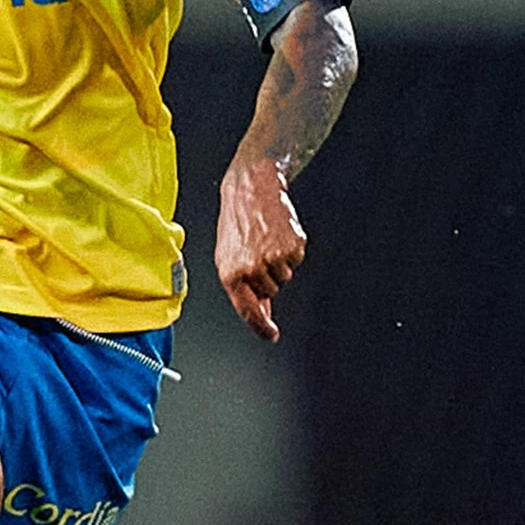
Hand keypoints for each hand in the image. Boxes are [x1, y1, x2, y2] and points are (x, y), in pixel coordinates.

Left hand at [214, 158, 308, 342]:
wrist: (250, 189)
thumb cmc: (236, 222)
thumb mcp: (228, 256)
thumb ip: (242, 287)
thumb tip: (261, 312)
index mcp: (230, 272)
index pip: (247, 310)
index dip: (260, 326)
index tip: (271, 335)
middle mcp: (253, 268)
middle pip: (270, 292)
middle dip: (265, 277)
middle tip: (255, 252)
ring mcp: (275, 258)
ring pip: (284, 277)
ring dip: (277, 264)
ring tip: (264, 240)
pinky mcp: (294, 246)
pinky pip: (296, 261)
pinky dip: (289, 251)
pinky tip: (277, 234)